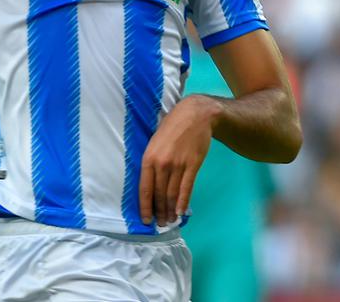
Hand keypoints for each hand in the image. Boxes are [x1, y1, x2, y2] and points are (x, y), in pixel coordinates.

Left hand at [138, 94, 220, 225]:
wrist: (195, 115)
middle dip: (159, 212)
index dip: (145, 207)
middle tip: (160, 224)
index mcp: (148, 159)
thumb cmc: (172, 127)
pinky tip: (181, 211)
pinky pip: (186, 187)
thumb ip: (152, 162)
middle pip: (159, 194)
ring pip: (172, 193)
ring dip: (170, 210)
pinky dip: (183, 201)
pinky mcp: (193, 164)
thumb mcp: (154, 142)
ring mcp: (178, 165)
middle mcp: (162, 164)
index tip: (146, 220)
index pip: (144, 190)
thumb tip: (150, 183)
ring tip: (170, 220)